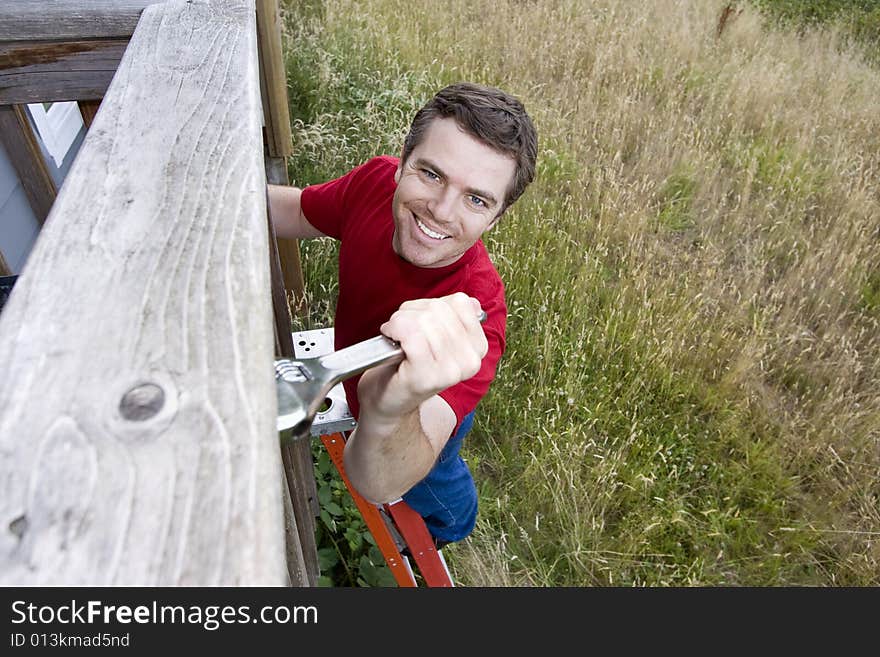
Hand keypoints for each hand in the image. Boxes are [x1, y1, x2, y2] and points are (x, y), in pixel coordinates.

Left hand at [356, 293, 487, 420]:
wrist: (388, 399)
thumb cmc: (409, 364)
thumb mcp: (438, 334)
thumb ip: (454, 316)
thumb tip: (471, 304)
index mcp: (478, 347)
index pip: (461, 303)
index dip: (433, 303)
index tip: (420, 318)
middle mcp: (470, 361)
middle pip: (438, 309)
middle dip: (412, 311)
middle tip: (401, 327)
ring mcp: (450, 371)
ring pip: (424, 320)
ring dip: (400, 321)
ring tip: (396, 334)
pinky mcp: (427, 377)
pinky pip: (412, 335)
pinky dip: (395, 329)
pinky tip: (390, 337)